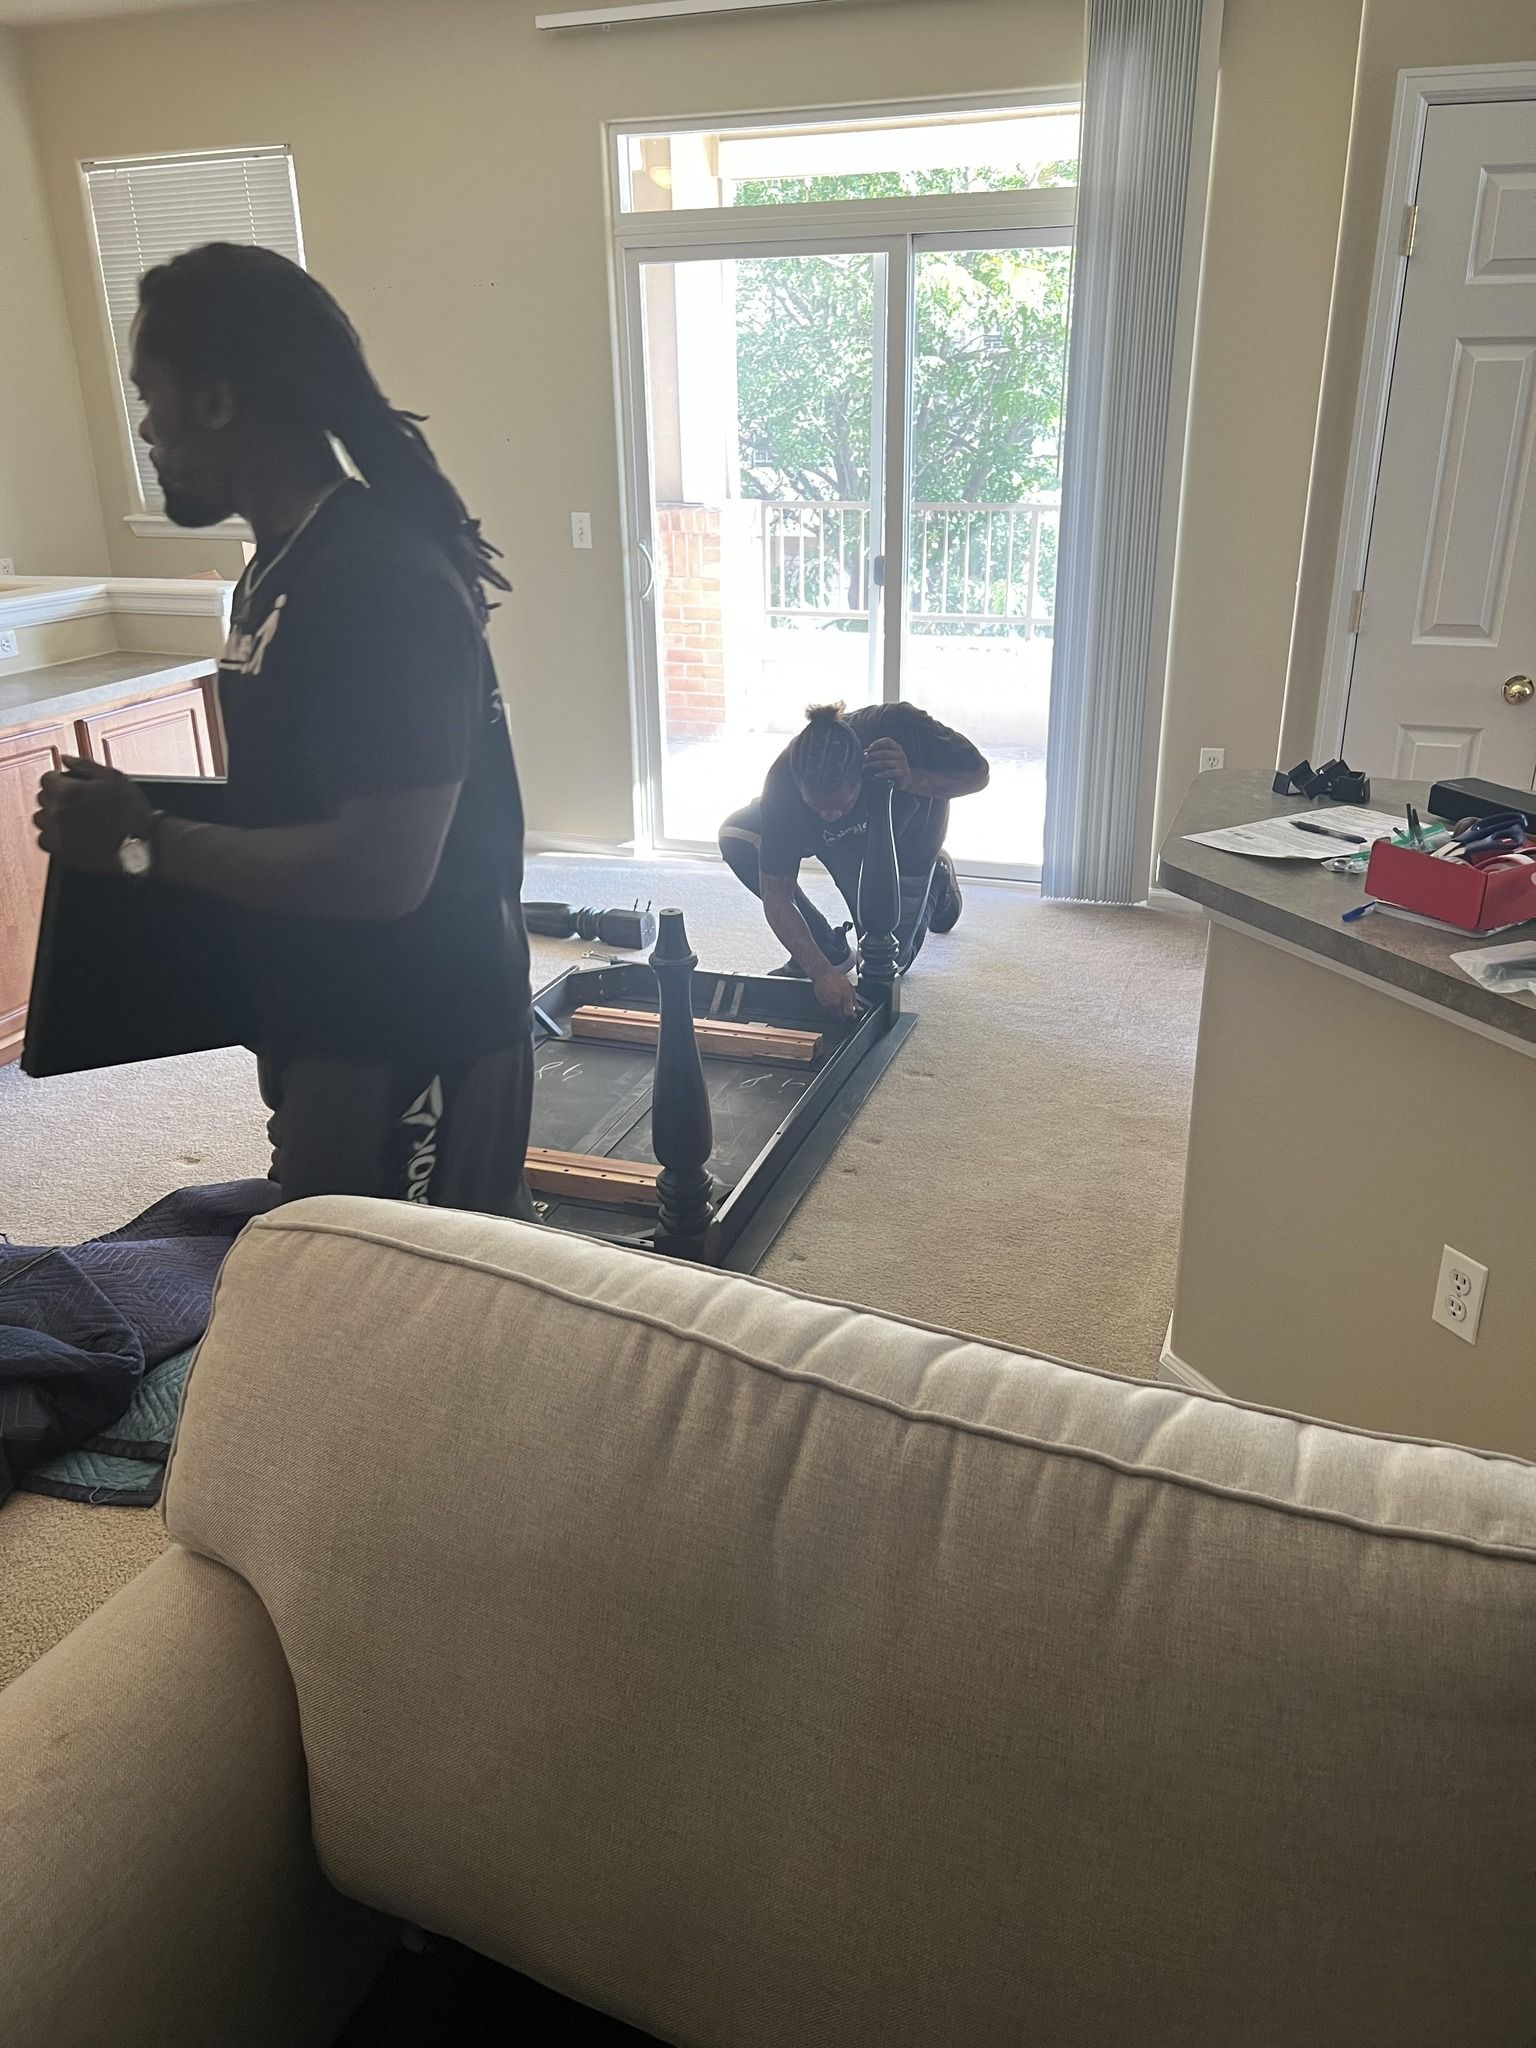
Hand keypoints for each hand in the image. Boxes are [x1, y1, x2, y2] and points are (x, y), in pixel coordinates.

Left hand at [34, 757, 157, 874]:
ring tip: (71, 816)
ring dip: (51, 815)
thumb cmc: (131, 811)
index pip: (47, 778)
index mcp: (68, 791)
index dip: (59, 778)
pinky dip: (51, 835)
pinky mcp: (63, 851)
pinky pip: (43, 840)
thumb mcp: (113, 777)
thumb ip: (84, 765)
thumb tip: (65, 759)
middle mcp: (58, 812)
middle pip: (43, 798)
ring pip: (40, 819)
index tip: (70, 782)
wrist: (140, 845)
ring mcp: (58, 833)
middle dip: (56, 795)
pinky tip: (67, 831)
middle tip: (76, 799)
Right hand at [812, 968, 863, 1020]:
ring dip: (839, 1011)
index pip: (849, 1013)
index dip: (852, 1016)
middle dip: (845, 1015)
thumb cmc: (836, 978)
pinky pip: (829, 1009)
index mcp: (846, 996)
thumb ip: (855, 1000)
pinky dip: (832, 1007)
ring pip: (835, 1013)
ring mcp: (829, 1003)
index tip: (853, 1016)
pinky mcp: (823, 1003)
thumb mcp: (850, 987)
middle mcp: (837, 1001)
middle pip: (842, 1016)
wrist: (822, 974)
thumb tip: (859, 1009)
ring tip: (838, 1002)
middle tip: (847, 1012)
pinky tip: (832, 998)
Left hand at [864, 737, 914, 790]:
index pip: (888, 741)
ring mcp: (903, 764)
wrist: (905, 780)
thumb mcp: (885, 759)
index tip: (870, 747)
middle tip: (865, 759)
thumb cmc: (892, 767)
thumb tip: (864, 751)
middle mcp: (901, 754)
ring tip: (866, 767)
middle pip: (885, 752)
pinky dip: (882, 774)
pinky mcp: (903, 773)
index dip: (878, 743)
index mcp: (898, 748)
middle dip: (873, 755)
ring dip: (875, 765)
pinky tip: (875, 776)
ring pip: (886, 763)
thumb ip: (876, 753)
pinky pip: (891, 773)